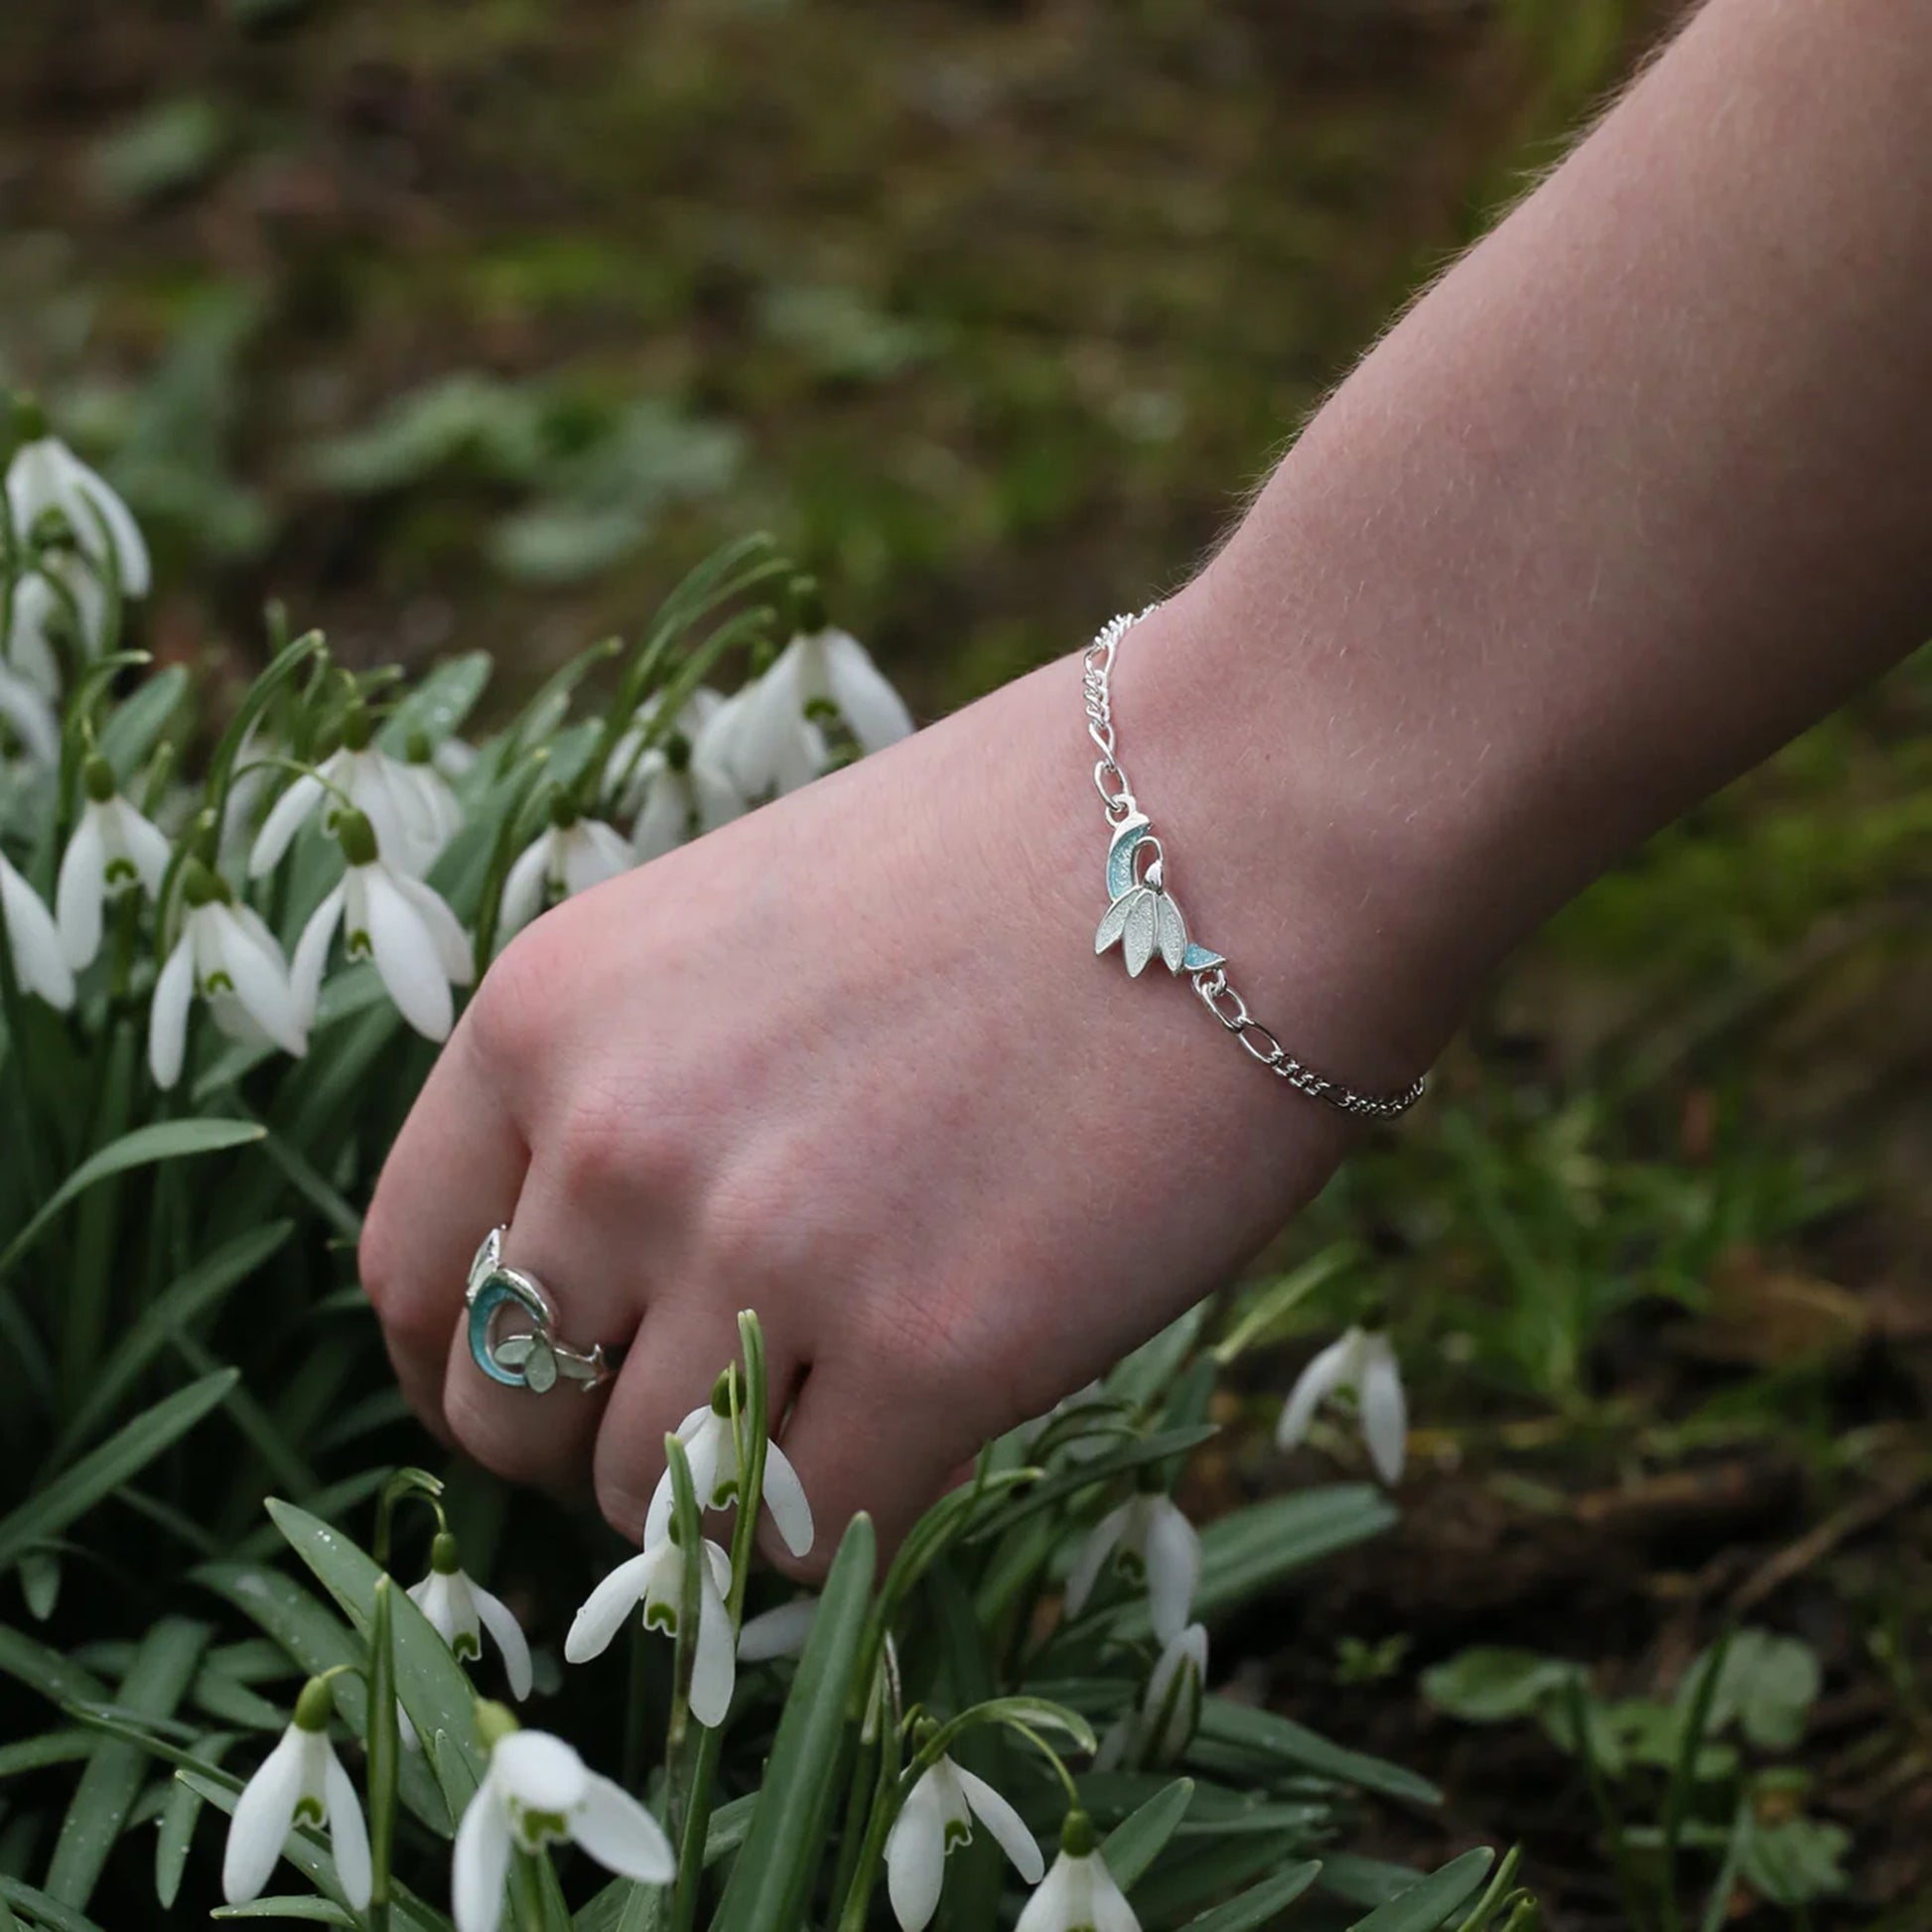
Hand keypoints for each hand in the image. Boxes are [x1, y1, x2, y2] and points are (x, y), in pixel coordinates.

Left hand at [359, 617, 1413, 1571]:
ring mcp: (766, 1254)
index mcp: (547, 1014)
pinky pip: (818, 1537)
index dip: (467, 1366)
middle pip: (510, 1417)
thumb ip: (649, 1093)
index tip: (554, 1391)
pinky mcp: (934, 1352)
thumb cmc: (1023, 843)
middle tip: (716, 1424)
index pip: (408, 1277)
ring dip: (730, 1494)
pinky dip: (854, 1519)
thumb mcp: (747, 931)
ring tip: (846, 1413)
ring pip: (652, 1504)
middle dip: (594, 1450)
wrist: (1246, 809)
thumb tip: (625, 1280)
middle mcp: (618, 1141)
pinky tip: (933, 1430)